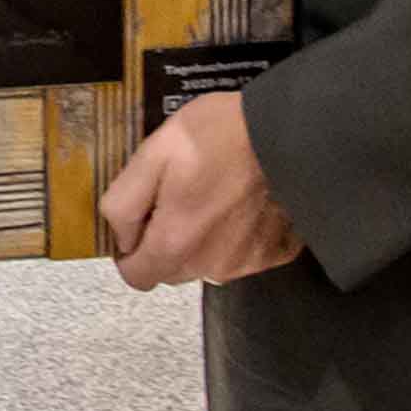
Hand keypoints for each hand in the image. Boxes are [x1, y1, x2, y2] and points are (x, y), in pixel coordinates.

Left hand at [101, 89, 300, 289]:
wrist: (290, 133)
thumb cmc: (219, 136)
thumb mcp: (153, 154)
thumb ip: (125, 202)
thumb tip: (121, 237)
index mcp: (175, 244)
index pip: (136, 276)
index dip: (128, 250)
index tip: (138, 220)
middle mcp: (210, 266)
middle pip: (170, 270)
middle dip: (164, 242)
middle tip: (176, 196)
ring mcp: (246, 264)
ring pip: (206, 264)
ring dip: (201, 241)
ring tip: (213, 195)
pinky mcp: (274, 255)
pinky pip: (241, 256)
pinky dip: (236, 237)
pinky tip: (241, 203)